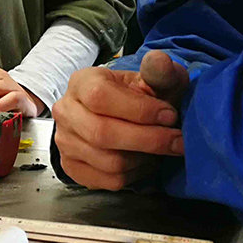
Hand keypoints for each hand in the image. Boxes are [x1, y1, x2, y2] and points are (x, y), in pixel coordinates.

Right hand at [52, 51, 189, 190]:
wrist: (112, 116)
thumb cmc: (134, 97)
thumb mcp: (149, 80)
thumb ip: (159, 72)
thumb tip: (161, 61)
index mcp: (81, 82)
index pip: (100, 96)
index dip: (139, 110)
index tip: (170, 115)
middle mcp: (66, 111)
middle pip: (102, 133)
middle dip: (149, 140)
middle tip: (177, 141)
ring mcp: (65, 142)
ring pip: (109, 162)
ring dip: (144, 159)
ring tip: (158, 149)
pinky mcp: (72, 167)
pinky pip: (108, 181)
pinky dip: (134, 175)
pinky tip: (142, 161)